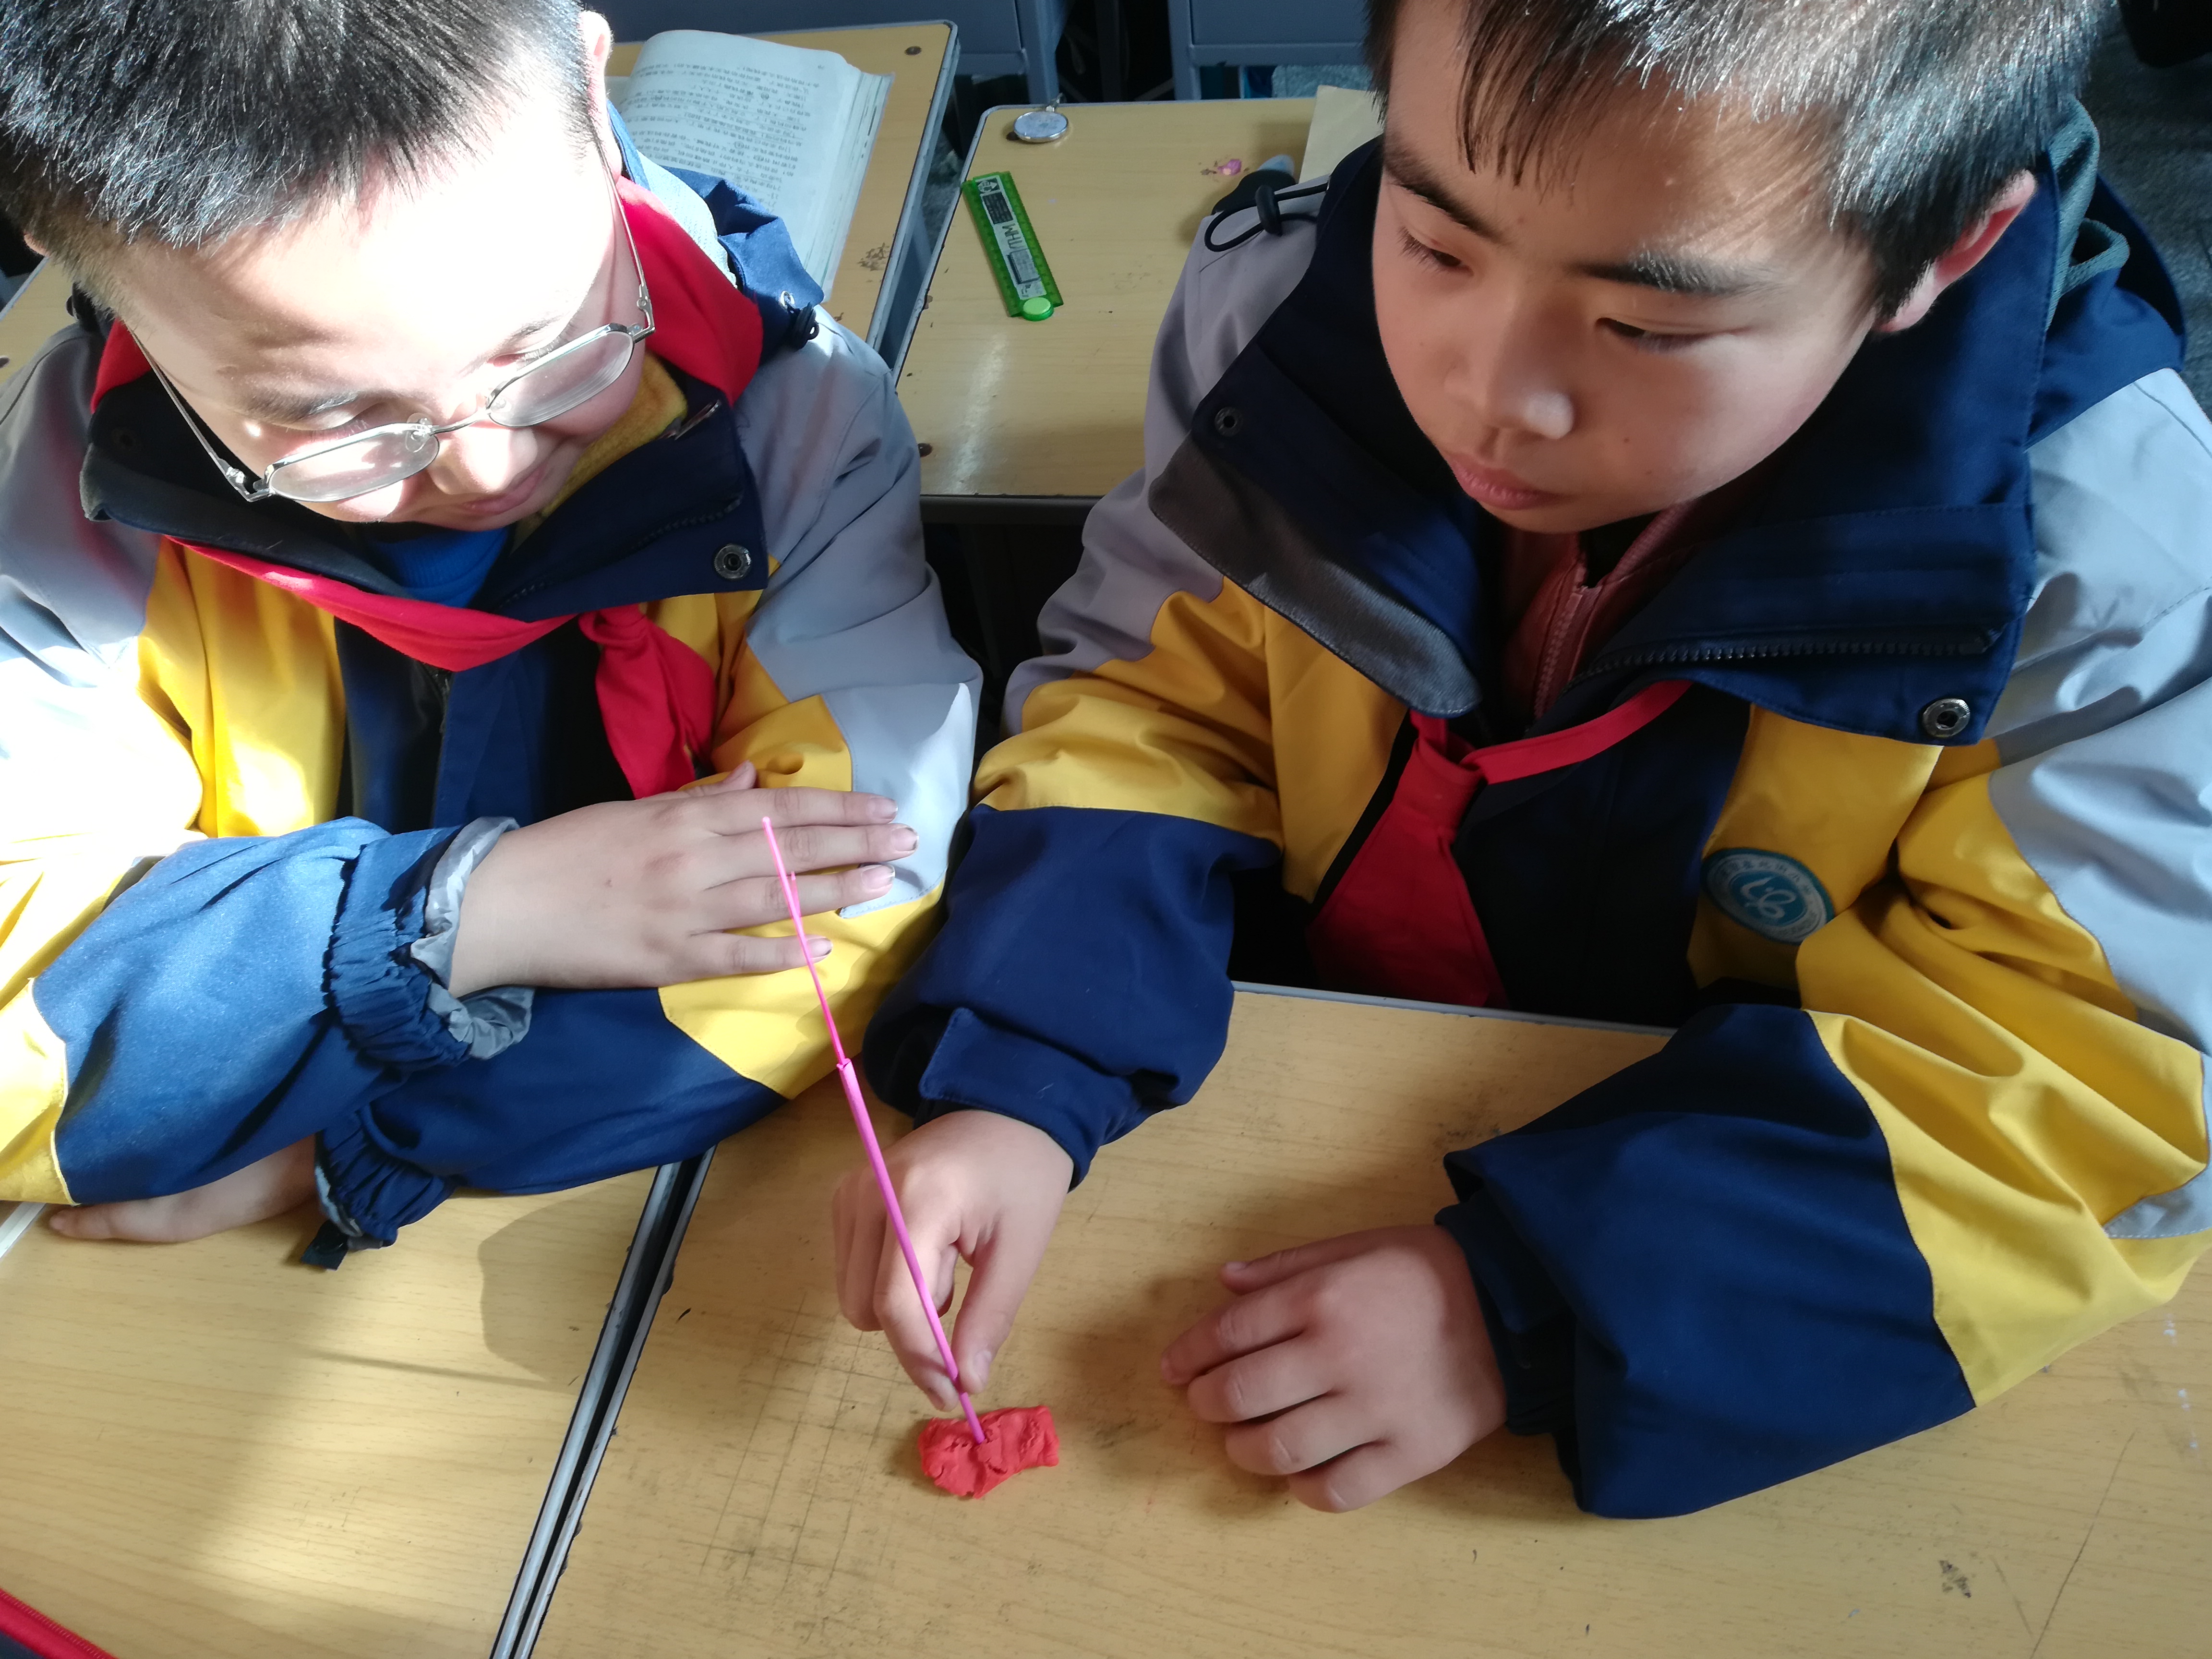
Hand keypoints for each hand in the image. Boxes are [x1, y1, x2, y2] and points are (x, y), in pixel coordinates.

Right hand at [447, 761, 914, 993]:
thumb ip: (697, 800)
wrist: (501, 904)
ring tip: (885, 882)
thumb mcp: (631, 810)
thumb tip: (750, 781)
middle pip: (789, 847)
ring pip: (776, 896)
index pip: (777, 808)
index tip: (882, 807)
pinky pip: (738, 955)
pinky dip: (783, 952)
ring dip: (835, 890)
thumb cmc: (564, 851)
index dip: (836, 808)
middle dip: (854, 842)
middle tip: (906, 840)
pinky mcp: (669, 958)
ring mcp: (684, 910)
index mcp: (683, 816)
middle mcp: (693, 857)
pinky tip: (824, 948)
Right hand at [833, 1109, 1073, 1408]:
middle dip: (915, 1328)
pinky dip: (888, 1282)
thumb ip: (989, 1317)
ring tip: (949, 1262)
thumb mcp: (1021, 1249)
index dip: (921, 1358)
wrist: (1005, 1110)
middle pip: (867, 1307)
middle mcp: (866, 1193)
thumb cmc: (1022, 1175)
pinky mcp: (843, 1198)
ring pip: (854, 1296)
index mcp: (917, 1199)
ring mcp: (848, 1193)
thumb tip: (965, 1383)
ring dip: (902, 1304)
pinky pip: (852, 1272)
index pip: (896, 1302)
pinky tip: (927, 1252)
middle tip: (965, 1295)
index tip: (953, 1393)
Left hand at [1160, 1226, 1506, 1510]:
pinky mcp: (1410, 1453)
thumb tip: (1221, 1283)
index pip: (1228, 1332)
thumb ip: (1285, 1266)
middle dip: (1206, 1403)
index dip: (1188, 1354)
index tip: (1173, 1369)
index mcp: (1322, 1297)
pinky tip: (1297, 1473)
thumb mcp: (1355, 1246)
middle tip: (1205, 1403)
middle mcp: (1340, 1355)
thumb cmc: (1427, 1271)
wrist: (1514, 1306)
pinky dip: (1303, 1490)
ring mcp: (1375, 1410)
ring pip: (1279, 1449)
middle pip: (1239, 1395)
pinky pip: (1337, 1490)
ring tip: (1241, 1442)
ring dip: (1242, 1451)